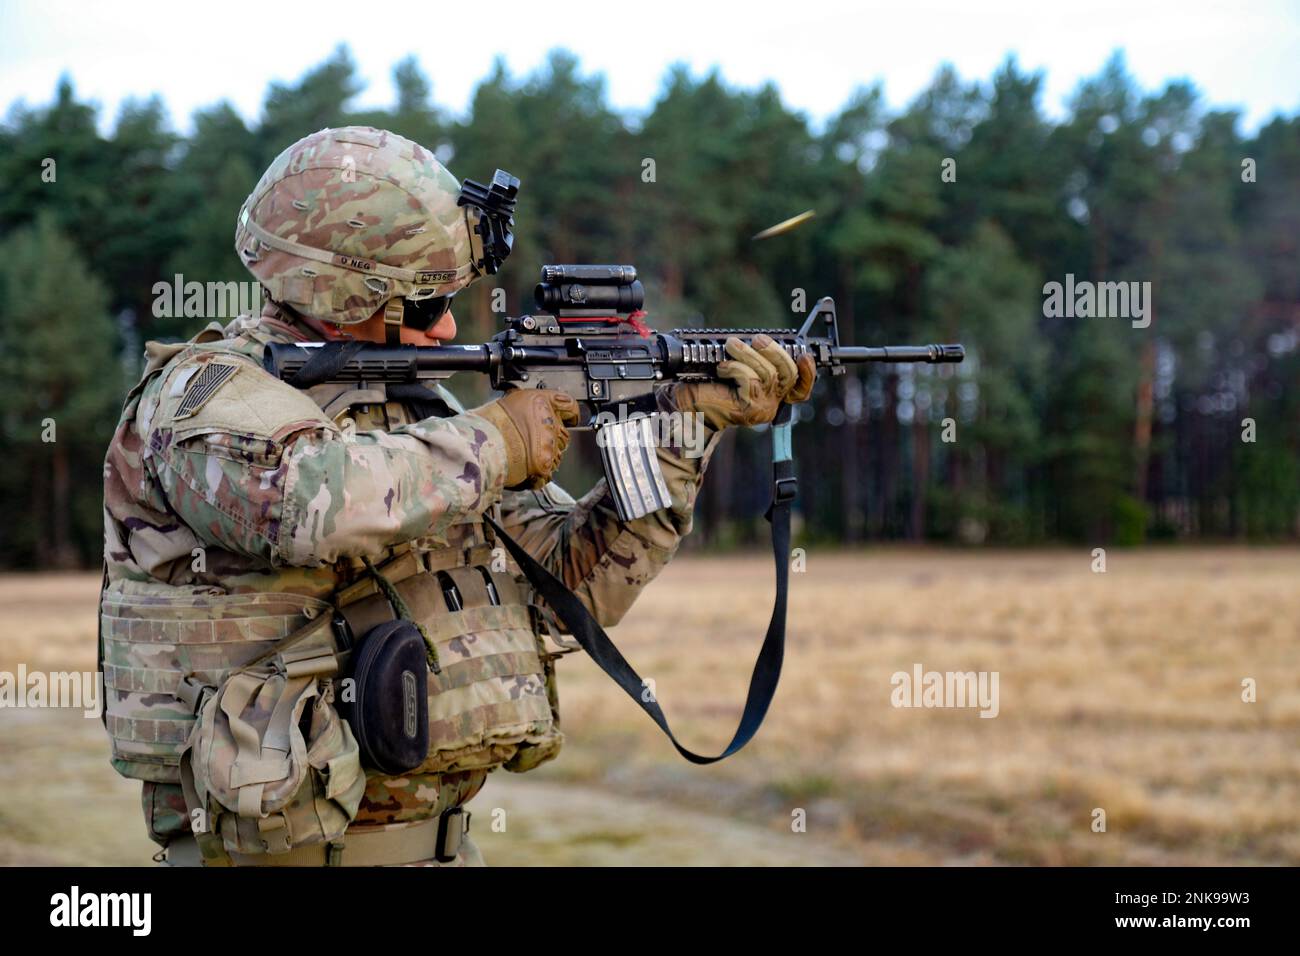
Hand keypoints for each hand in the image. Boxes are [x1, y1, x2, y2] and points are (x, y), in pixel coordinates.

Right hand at [470, 388, 580, 489]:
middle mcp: (549, 422)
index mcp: (540, 403)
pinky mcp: (544, 464)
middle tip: (532, 441)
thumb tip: (533, 411)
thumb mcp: (510, 402)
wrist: (478, 446)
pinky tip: (524, 467)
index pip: (568, 405)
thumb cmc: (488, 425)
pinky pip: (548, 471)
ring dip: (545, 456)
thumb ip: (529, 407)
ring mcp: (548, 445)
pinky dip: (538, 473)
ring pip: (557, 454)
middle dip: (552, 439)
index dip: (570, 412)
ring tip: (523, 454)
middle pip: (564, 434)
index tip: (571, 416)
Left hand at [669, 335, 815, 429]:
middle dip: (775, 351)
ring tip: (731, 344)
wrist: (687, 407)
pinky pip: (749, 380)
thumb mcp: (737, 368)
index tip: (805, 354)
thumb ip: (754, 359)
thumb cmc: (709, 386)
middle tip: (757, 338)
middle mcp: (771, 403)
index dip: (808, 372)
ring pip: (767, 374)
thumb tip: (761, 339)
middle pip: (789, 374)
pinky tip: (722, 368)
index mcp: (772, 394)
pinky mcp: (747, 409)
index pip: (801, 388)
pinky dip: (735, 367)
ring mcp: (761, 408)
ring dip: (748, 354)